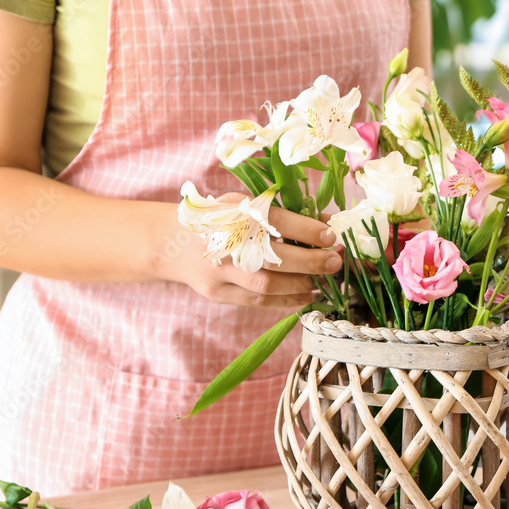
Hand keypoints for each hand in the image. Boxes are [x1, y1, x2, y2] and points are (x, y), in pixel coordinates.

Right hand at [153, 198, 341, 306]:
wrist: (175, 243)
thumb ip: (284, 214)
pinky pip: (258, 301)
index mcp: (234, 211)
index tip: (330, 236)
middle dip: (310, 261)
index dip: (306, 230)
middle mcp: (224, 241)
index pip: (275, 221)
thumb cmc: (222, 221)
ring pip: (266, 284)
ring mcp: (218, 271)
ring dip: (300, 284)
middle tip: (334, 262)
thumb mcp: (246, 206)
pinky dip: (286, 300)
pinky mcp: (217, 293)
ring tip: (320, 280)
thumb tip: (328, 225)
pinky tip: (305, 294)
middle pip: (272, 256)